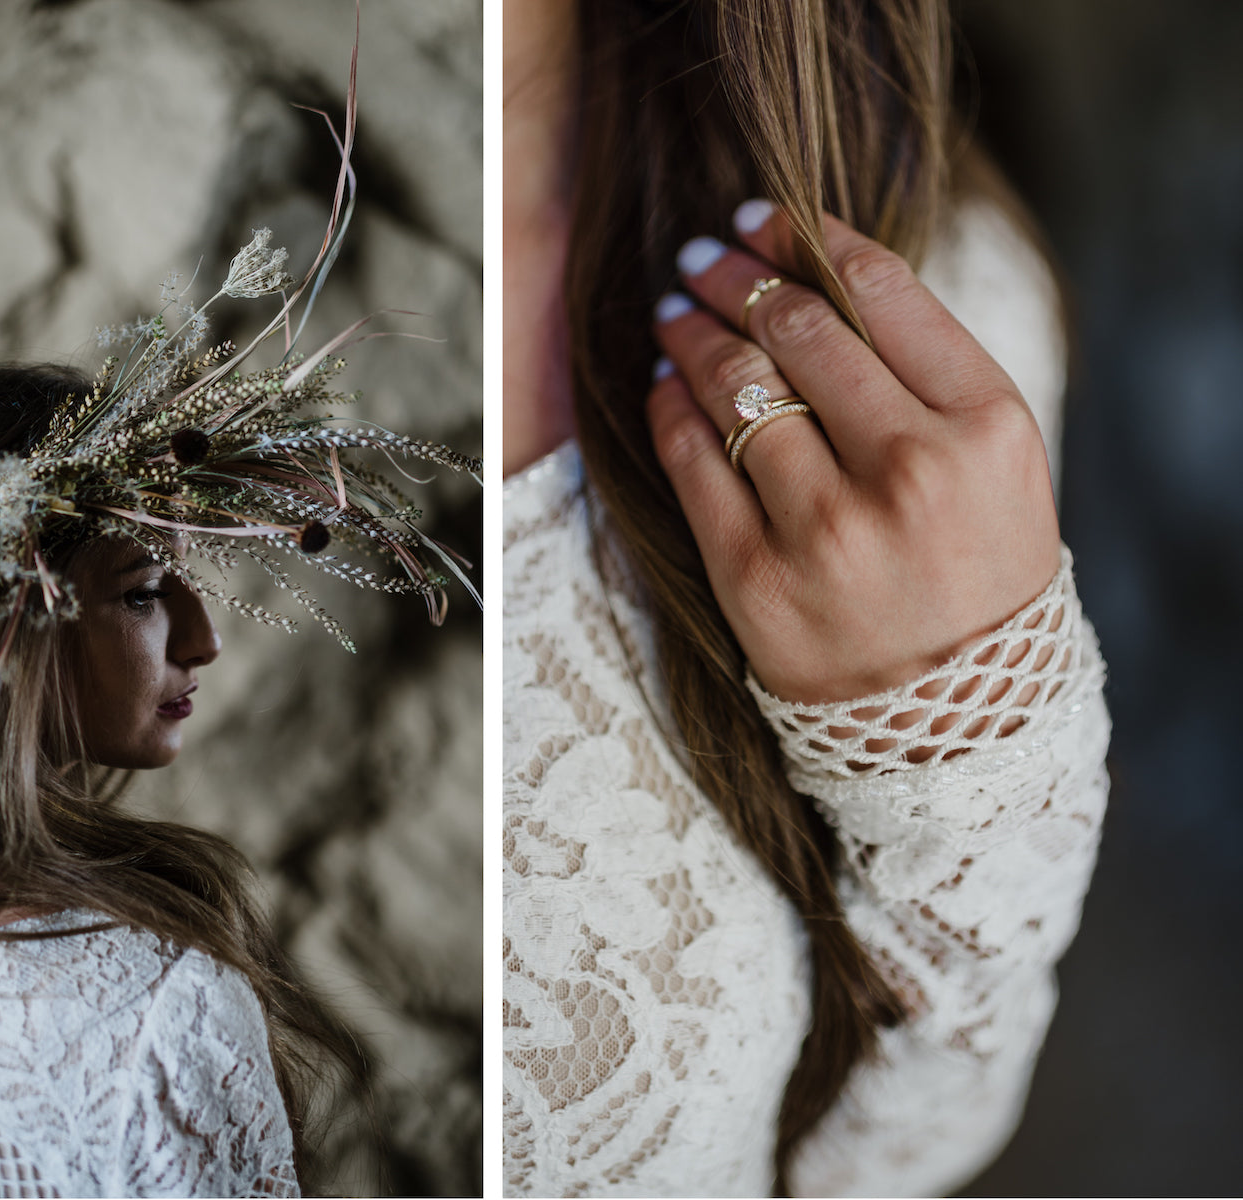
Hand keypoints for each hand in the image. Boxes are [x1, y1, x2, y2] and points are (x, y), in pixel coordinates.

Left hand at [646, 203, 1060, 704]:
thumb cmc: (980, 572)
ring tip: (673, 308)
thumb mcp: (1000, 462)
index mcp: (984, 425)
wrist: (955, 718)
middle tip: (702, 256)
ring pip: (734, 385)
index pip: (880, 291)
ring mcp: (826, 525)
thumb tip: (818, 281)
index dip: (807, 237)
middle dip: (734, 274)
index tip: (766, 217)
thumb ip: (929, 372)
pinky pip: (691, 461)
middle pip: (795, 328)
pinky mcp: (754, 576)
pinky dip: (667, 406)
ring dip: (689, 329)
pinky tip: (662, 381)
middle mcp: (907, 468)